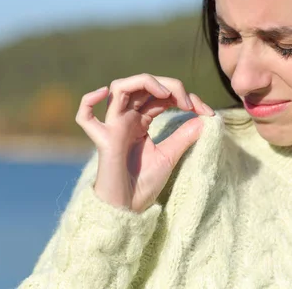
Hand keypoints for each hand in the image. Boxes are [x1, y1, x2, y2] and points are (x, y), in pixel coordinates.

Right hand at [75, 73, 214, 212]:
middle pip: (143, 85)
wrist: (129, 209)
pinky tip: (104, 93)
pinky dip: (89, 100)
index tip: (207, 112)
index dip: (184, 96)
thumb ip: (184, 136)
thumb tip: (204, 119)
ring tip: (166, 94)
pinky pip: (85, 117)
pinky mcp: (104, 140)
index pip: (160, 95)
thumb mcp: (169, 156)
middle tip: (190, 104)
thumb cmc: (144, 184)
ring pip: (119, 87)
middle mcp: (125, 118)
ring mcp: (113, 126)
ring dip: (144, 82)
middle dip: (170, 86)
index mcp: (140, 120)